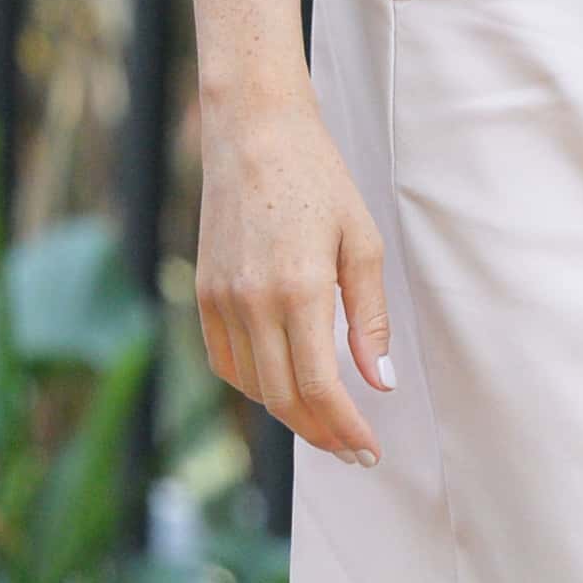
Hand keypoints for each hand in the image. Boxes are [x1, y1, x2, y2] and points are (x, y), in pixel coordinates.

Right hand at [194, 89, 394, 460]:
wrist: (253, 131)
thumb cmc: (318, 179)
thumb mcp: (362, 243)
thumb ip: (370, 318)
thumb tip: (380, 381)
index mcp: (298, 290)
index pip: (319, 386)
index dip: (345, 427)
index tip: (369, 449)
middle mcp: (251, 302)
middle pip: (283, 398)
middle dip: (322, 433)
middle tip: (353, 451)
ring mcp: (220, 299)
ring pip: (252, 386)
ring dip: (289, 414)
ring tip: (326, 423)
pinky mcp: (202, 292)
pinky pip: (225, 361)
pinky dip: (254, 385)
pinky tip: (283, 388)